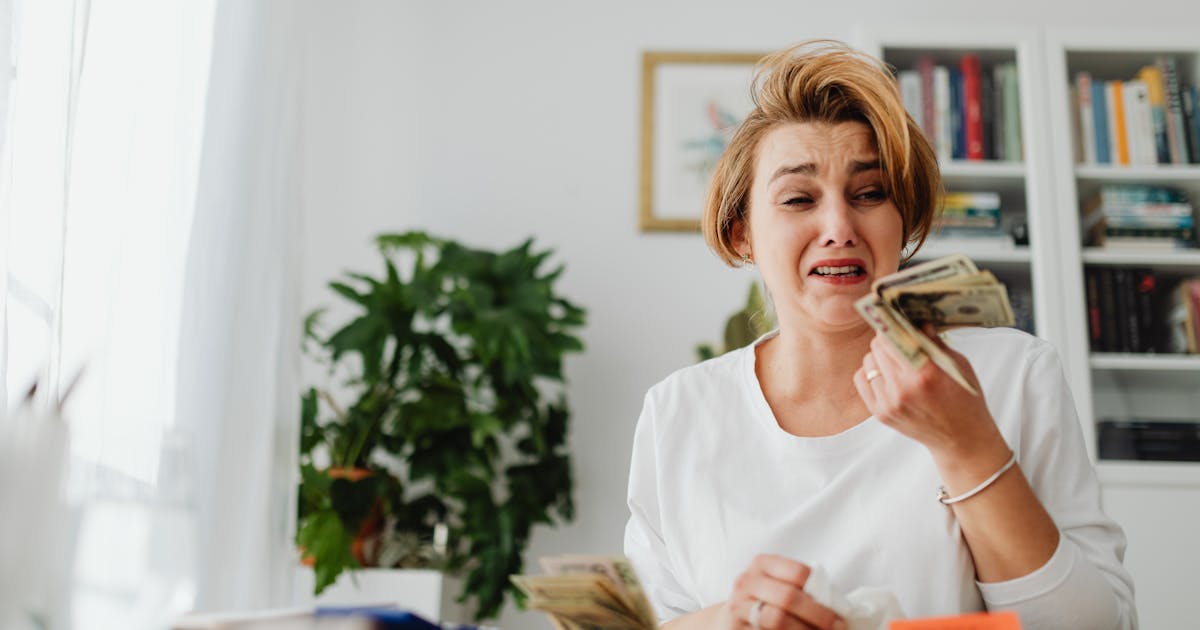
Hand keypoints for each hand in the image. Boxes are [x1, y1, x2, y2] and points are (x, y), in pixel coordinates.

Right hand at [716, 554, 843, 629]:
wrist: (731, 618)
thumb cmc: (765, 600)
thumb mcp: (777, 585)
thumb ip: (801, 588)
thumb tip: (836, 605)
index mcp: (762, 564)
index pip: (798, 572)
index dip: (821, 592)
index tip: (838, 612)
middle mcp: (747, 582)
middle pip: (788, 597)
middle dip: (818, 616)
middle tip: (837, 628)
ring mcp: (738, 606)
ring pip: (777, 619)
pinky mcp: (736, 629)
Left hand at [852, 327, 1006, 466]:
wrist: (961, 440)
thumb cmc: (965, 399)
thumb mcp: (958, 365)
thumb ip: (933, 341)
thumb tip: (915, 319)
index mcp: (926, 373)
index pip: (894, 336)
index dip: (894, 325)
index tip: (897, 320)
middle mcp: (904, 388)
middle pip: (878, 346)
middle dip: (888, 339)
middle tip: (899, 339)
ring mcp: (889, 402)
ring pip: (869, 360)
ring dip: (880, 355)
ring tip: (897, 360)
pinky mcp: (880, 413)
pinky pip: (862, 378)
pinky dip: (871, 372)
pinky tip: (887, 374)